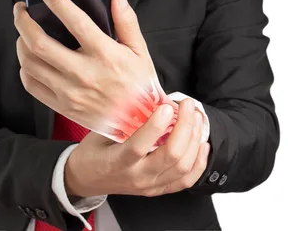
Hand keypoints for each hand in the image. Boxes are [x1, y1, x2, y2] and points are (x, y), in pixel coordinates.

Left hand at [14, 0, 170, 139]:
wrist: (139, 124)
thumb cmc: (139, 85)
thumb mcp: (140, 51)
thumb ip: (126, 21)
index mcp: (106, 55)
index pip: (76, 22)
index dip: (57, 2)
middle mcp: (84, 74)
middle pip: (40, 43)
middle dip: (24, 21)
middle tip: (21, 9)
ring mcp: (70, 93)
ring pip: (30, 64)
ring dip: (21, 43)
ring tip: (23, 33)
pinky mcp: (62, 107)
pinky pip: (32, 85)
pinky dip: (25, 68)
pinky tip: (30, 59)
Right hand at [65, 99, 209, 196]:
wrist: (86, 179)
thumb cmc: (92, 152)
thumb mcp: (100, 132)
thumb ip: (122, 119)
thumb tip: (148, 98)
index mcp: (117, 162)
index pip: (139, 146)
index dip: (155, 127)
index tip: (166, 107)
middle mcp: (137, 177)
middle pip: (171, 156)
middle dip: (185, 127)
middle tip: (188, 106)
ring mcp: (150, 185)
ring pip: (183, 167)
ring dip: (195, 140)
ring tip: (196, 119)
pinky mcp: (158, 189)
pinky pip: (186, 180)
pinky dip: (199, 161)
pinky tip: (202, 144)